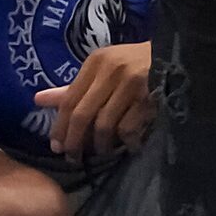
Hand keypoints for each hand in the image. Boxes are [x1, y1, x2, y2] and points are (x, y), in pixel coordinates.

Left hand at [34, 42, 153, 156]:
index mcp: (97, 62)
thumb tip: (37, 99)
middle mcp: (112, 69)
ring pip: (104, 125)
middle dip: (75, 141)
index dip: (60, 127)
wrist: (179, 57)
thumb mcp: (103, 70)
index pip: (68, 100)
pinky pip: (128, 129)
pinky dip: (126, 142)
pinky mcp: (150, 96)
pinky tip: (129, 145)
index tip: (57, 147)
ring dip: (101, 145)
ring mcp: (132, 82)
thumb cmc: (136, 65)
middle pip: (82, 114)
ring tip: (103, 151)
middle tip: (74, 158)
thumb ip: (73, 88)